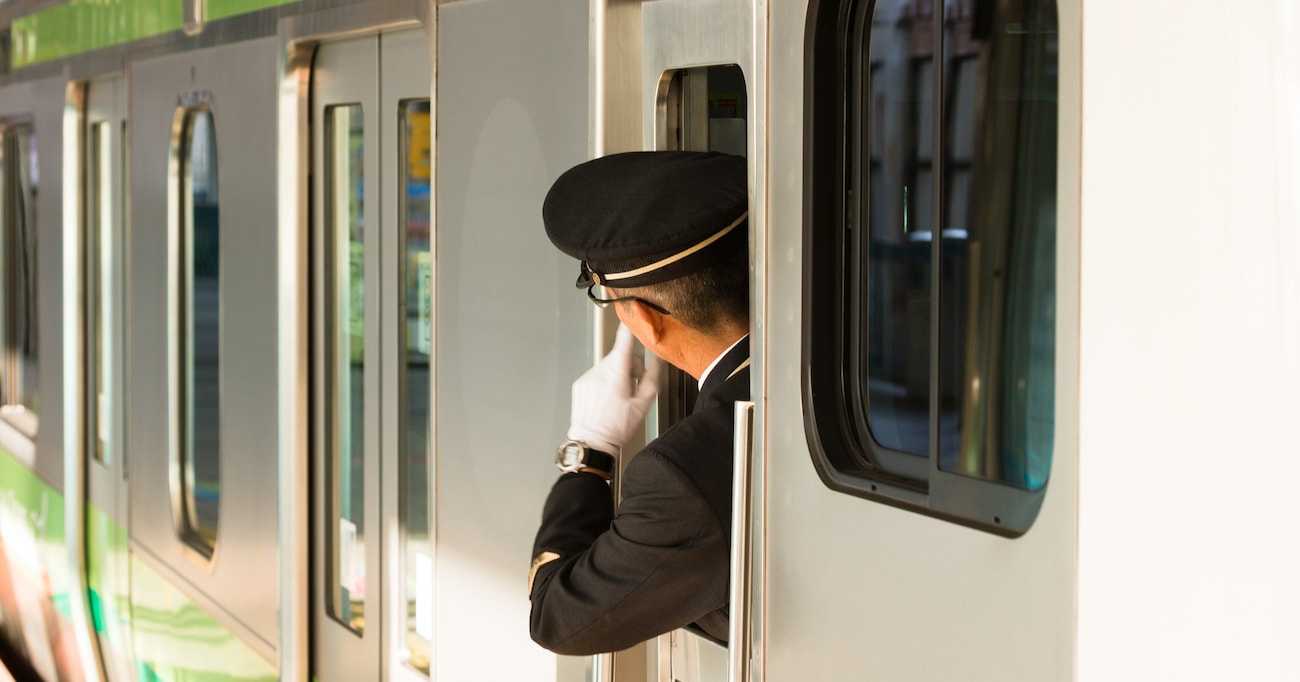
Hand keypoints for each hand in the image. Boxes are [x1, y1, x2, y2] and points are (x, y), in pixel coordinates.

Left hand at [567, 325, 661, 453]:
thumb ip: (652, 378)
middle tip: (632, 386)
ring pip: (607, 366)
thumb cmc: (618, 427)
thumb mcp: (643, 405)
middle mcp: (599, 372)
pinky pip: (596, 375)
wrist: (591, 442)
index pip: (624, 342)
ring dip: (615, 375)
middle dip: (628, 366)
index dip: (629, 327)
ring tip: (617, 397)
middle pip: (619, 356)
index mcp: (617, 374)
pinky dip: (603, 382)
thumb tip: (659, 360)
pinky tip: (606, 399)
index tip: (633, 313)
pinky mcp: (580, 384)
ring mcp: (587, 377)